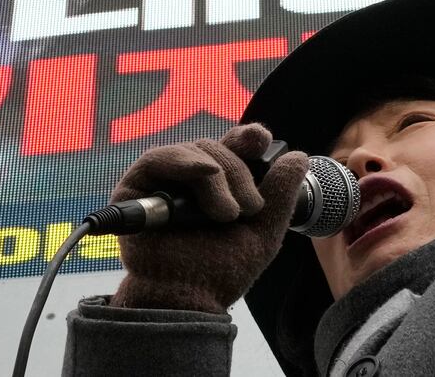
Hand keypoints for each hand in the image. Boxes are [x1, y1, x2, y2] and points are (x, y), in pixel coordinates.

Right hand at [108, 123, 308, 312]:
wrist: (189, 296)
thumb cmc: (221, 269)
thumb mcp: (264, 232)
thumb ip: (281, 194)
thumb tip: (299, 157)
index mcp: (219, 184)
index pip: (233, 147)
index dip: (247, 138)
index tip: (261, 139)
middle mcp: (190, 178)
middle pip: (217, 148)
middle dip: (238, 172)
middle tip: (248, 209)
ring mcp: (163, 180)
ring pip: (194, 152)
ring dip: (217, 177)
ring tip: (227, 214)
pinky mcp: (135, 186)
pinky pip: (158, 158)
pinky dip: (184, 162)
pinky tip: (203, 174)